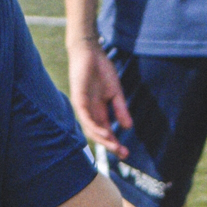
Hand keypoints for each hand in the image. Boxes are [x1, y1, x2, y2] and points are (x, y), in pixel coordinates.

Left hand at [68, 39, 130, 155]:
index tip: (126, 153)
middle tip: (123, 154)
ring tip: (114, 146)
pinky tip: (104, 132)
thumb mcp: (115, 92)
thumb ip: (120, 109)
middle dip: (110, 145)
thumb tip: (128, 126)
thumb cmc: (102, 70)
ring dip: (103, 139)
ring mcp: (83, 106)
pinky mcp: (78, 98)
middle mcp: (89, 112)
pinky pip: (85, 116)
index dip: (115, 143)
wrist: (91, 52)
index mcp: (98, 111)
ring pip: (91, 128)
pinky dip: (94, 126)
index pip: (106, 132)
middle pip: (98, 134)